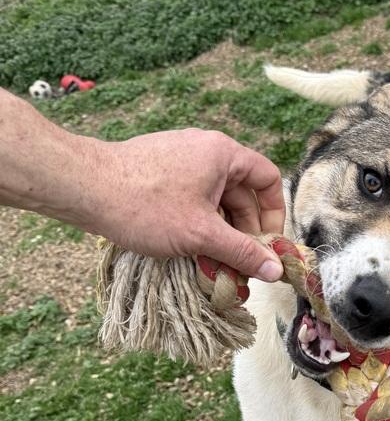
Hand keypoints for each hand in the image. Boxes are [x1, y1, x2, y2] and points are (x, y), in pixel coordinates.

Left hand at [102, 129, 284, 281]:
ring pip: (214, 201)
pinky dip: (198, 225)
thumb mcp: (202, 235)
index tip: (268, 245)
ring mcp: (180, 160)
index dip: (274, 214)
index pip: (268, 178)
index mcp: (223, 153)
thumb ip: (242, 252)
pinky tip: (191, 252)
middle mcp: (204, 150)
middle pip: (241, 194)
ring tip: (215, 266)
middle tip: (242, 267)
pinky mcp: (159, 173)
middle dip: (244, 233)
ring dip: (220, 234)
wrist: (83, 188)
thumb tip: (275, 271)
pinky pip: (192, 200)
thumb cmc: (145, 205)